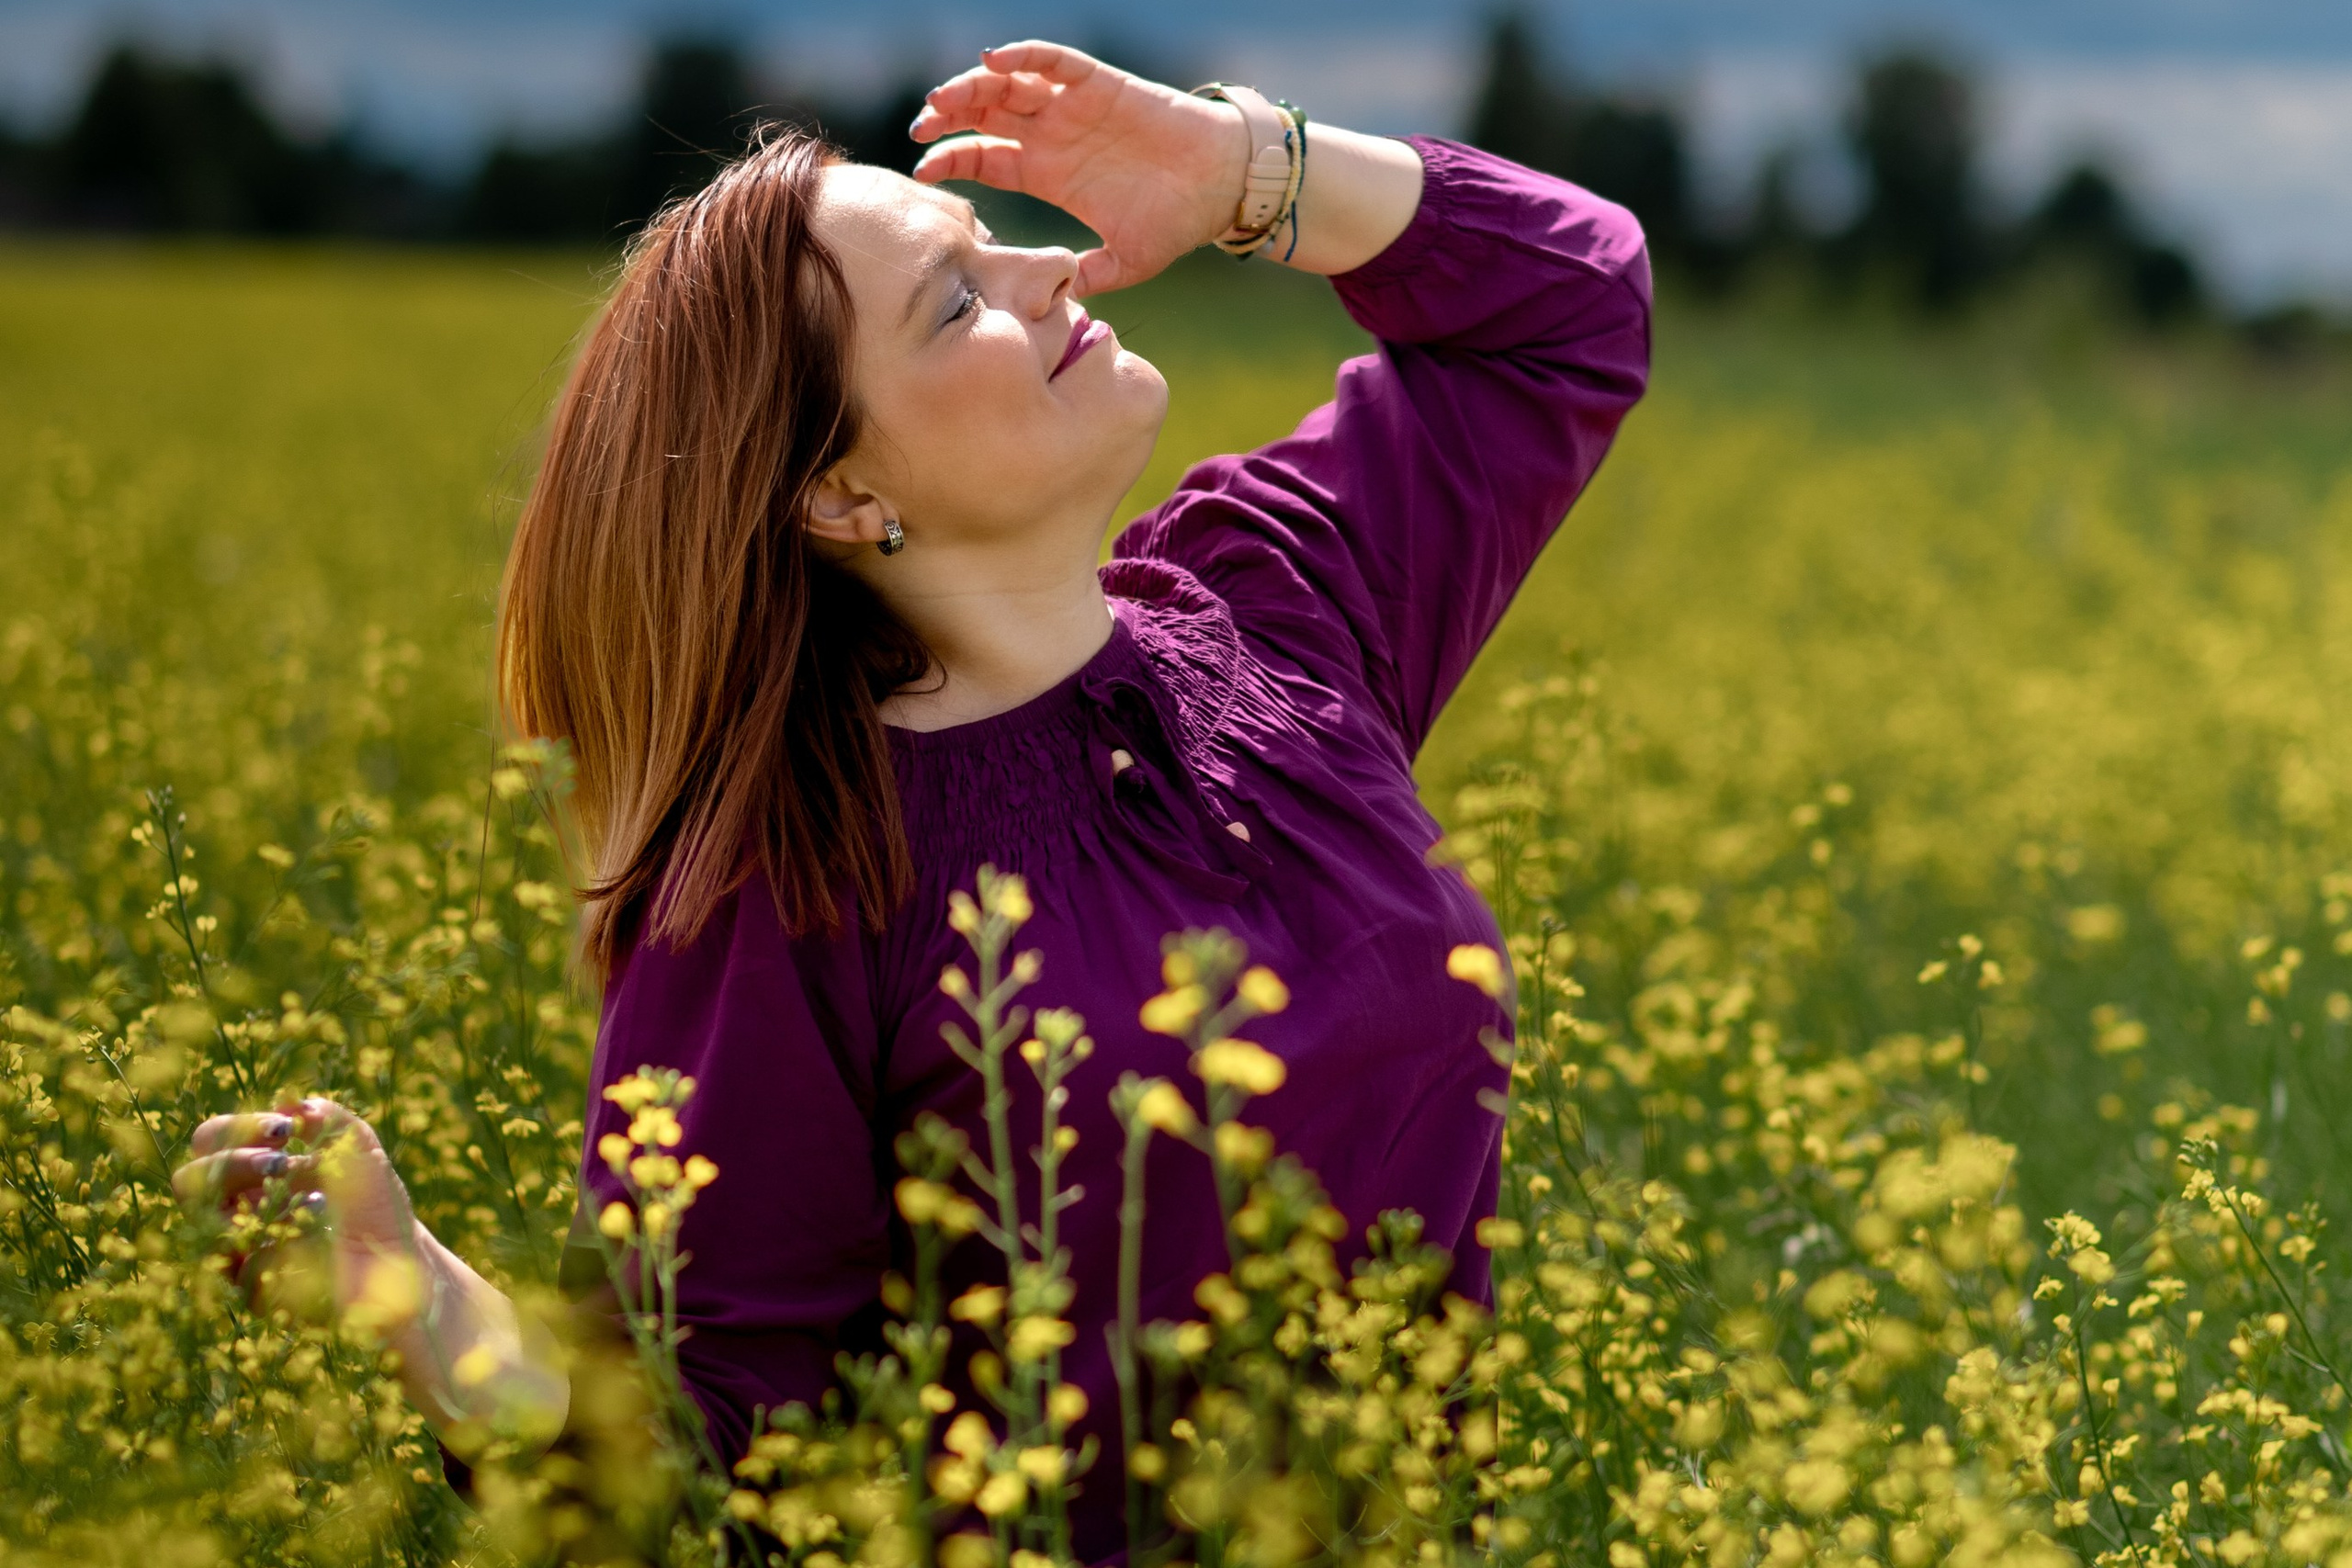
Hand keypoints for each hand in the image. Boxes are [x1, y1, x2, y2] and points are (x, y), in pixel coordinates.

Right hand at [175, 1096, 426, 1330]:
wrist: (395, 1253)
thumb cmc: (370, 1198)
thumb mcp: (357, 1147)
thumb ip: (328, 1117)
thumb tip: (292, 1103)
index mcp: (247, 1170)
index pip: (209, 1140)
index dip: (236, 1129)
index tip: (284, 1129)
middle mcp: (232, 1208)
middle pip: (189, 1181)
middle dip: (234, 1165)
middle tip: (282, 1163)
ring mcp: (237, 1250)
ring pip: (208, 1227)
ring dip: (261, 1205)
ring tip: (317, 1199)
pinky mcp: (252, 1288)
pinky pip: (245, 1267)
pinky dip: (284, 1245)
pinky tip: (320, 1236)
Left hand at [907, 40, 1255, 296]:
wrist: (1223, 187)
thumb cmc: (1178, 222)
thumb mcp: (1123, 261)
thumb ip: (1085, 277)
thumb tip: (1052, 304)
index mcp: (1049, 173)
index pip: (985, 158)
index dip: (951, 160)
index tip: (923, 172)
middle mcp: (1053, 135)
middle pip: (985, 115)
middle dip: (947, 118)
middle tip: (920, 129)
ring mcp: (1073, 106)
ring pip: (1008, 83)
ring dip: (972, 86)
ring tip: (944, 98)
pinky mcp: (1099, 84)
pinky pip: (1054, 60)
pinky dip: (1024, 54)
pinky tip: (994, 60)